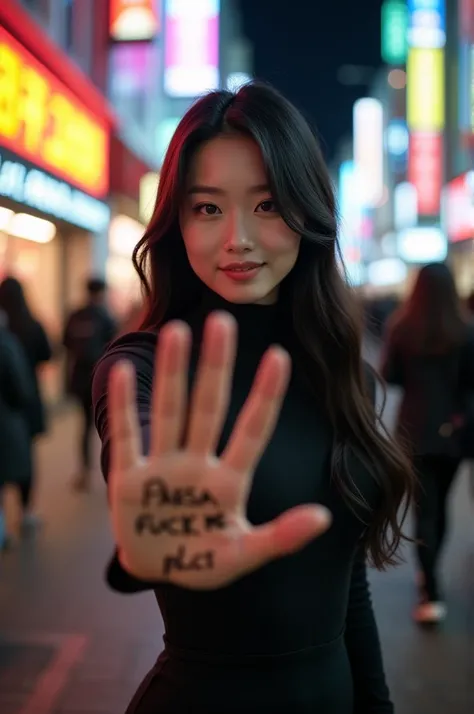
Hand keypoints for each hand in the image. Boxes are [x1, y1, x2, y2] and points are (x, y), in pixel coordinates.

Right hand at [107, 311, 330, 588]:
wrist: (157, 569)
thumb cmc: (204, 561)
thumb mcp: (244, 554)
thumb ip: (280, 538)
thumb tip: (324, 517)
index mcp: (229, 481)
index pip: (252, 431)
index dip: (265, 396)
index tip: (279, 356)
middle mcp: (197, 463)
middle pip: (209, 408)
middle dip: (215, 367)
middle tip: (222, 319)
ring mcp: (162, 467)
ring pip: (170, 412)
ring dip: (172, 373)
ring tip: (176, 332)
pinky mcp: (128, 479)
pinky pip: (125, 437)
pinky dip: (124, 407)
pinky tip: (123, 371)